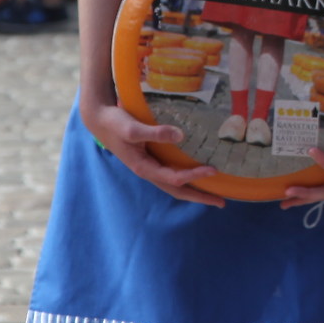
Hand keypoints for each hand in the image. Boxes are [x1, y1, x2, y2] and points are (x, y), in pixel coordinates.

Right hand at [81, 99, 230, 206]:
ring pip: (175, 184)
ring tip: (214, 194)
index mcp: (144, 168)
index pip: (174, 178)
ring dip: (194, 190)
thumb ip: (155, 133)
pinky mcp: (151, 160)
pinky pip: (172, 174)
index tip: (213, 171)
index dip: (194, 176)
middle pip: (177, 190)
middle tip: (222, 202)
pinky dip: (186, 178)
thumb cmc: (116, 124)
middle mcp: (149, 171)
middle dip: (199, 197)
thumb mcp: (133, 128)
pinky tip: (197, 174)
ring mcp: (150, 167)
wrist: (100, 120)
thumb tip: (180, 136)